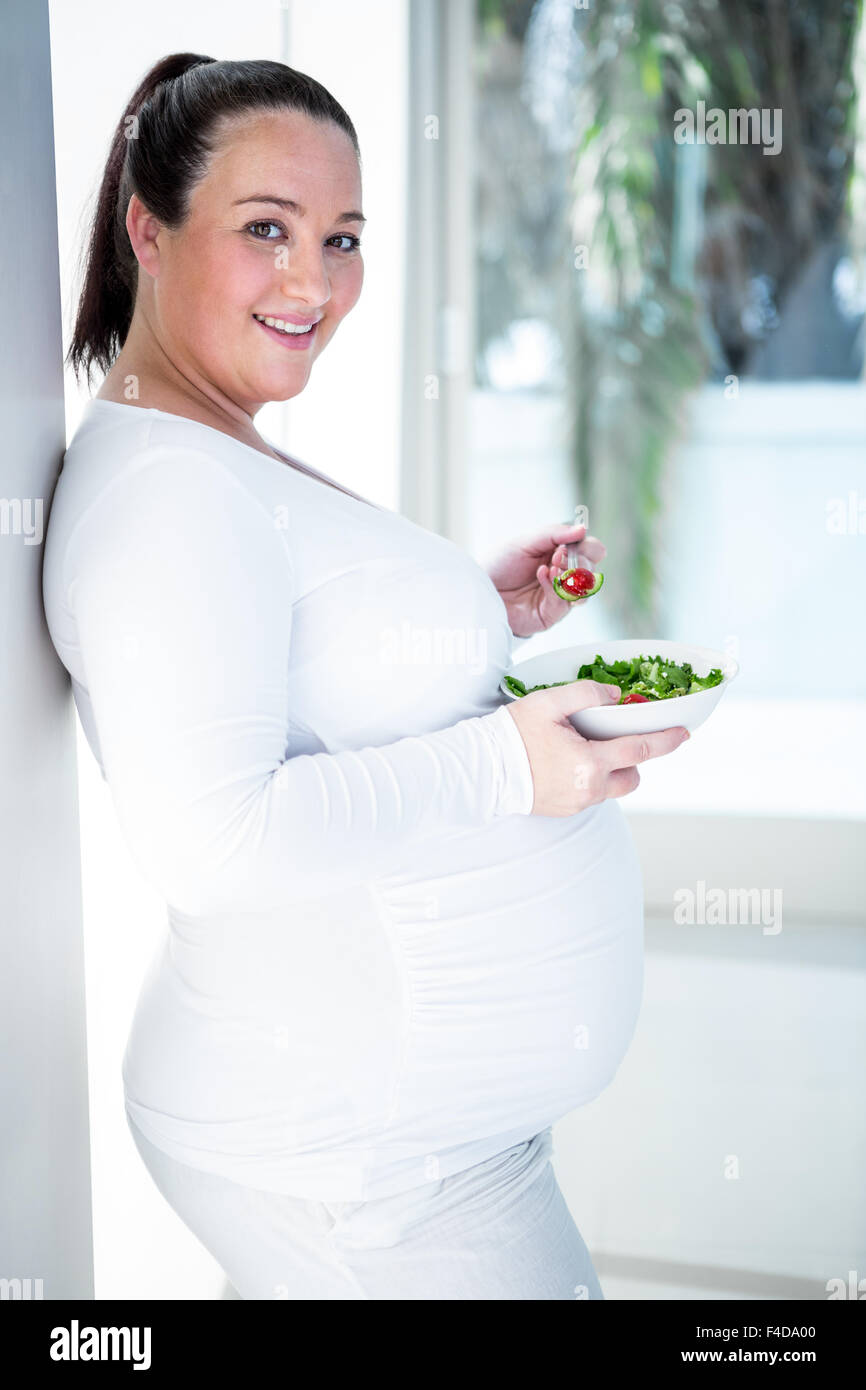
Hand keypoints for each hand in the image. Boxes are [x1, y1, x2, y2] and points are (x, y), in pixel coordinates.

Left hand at [485, 522, 605, 637]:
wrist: (480, 588)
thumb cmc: (499, 565)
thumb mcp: (526, 542)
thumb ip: (554, 534)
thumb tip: (583, 529)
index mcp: (562, 554)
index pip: (592, 550)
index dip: (587, 547)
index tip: (568, 543)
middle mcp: (565, 575)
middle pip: (593, 570)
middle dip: (579, 561)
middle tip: (558, 556)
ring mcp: (560, 595)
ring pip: (586, 590)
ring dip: (572, 576)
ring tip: (552, 567)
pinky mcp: (552, 614)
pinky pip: (564, 602)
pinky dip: (555, 586)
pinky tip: (542, 575)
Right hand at [504, 680, 689, 815]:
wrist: (482, 770)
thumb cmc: (512, 734)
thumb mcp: (548, 703)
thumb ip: (586, 694)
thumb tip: (615, 696)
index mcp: (589, 762)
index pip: (642, 750)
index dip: (667, 740)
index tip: (685, 733)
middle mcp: (589, 788)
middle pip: (633, 777)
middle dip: (634, 759)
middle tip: (616, 739)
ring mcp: (577, 803)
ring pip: (612, 788)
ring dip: (611, 771)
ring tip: (587, 750)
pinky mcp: (565, 811)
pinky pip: (591, 795)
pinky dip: (590, 779)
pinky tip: (569, 763)